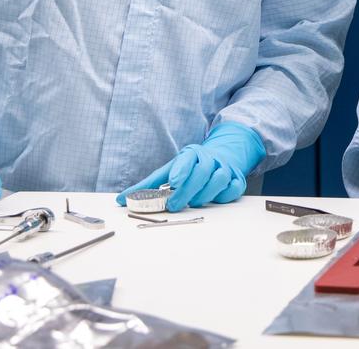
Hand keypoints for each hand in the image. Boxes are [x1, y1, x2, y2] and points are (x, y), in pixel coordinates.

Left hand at [116, 122, 264, 211]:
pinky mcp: (237, 180)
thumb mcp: (168, 171)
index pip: (187, 159)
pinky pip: (233, 189)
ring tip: (193, 202)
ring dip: (205, 194)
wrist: (221, 158)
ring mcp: (225, 169)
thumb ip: (147, 186)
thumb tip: (121, 199)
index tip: (173, 182)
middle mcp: (210, 159)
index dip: (181, 170)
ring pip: (220, 179)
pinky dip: (223, 196)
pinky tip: (213, 199)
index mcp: (192, 154)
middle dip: (188, 190)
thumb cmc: (190, 168)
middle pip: (203, 171)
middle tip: (175, 205)